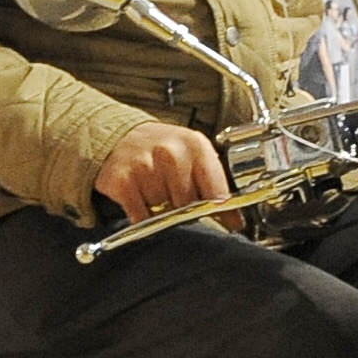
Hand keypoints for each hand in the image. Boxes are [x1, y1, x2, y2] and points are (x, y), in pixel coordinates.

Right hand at [94, 121, 228, 225]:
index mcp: (196, 146)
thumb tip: (235, 221)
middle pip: (188, 204)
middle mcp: (170, 152)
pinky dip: (142, 215)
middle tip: (177, 198)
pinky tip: (143, 199)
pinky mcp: (121, 180)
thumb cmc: (166, 151)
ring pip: (163, 211)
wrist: (124, 137)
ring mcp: (144, 165)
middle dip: (184, 208)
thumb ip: (216, 187)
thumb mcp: (196, 159)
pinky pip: (140, 215)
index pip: (215, 190)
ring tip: (158, 192)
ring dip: (161, 210)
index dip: (218, 208)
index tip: (217, 215)